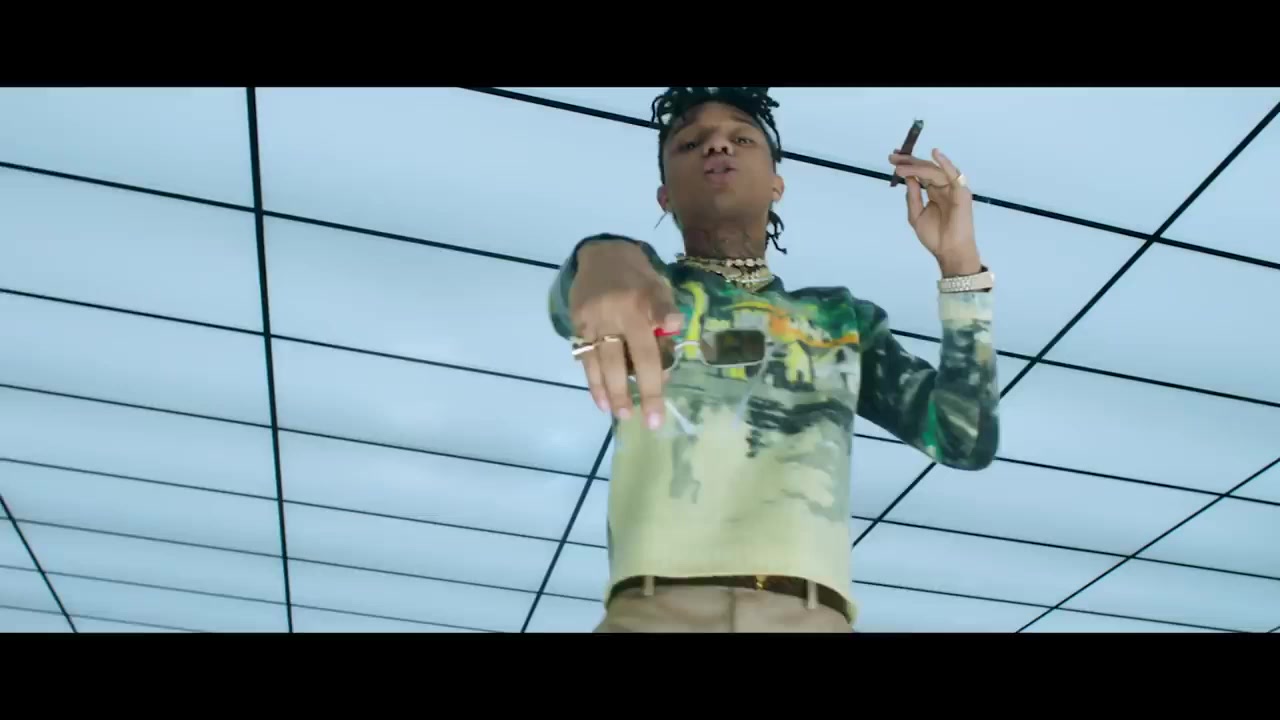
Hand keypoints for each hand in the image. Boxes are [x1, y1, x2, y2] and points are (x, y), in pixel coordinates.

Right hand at [570, 241, 683, 428]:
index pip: (651, 349)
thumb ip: (664, 320)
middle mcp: (615, 313)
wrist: (601, 254)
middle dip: (638, 392)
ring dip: (610, 391)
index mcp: (641, 303)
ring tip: (619, 414)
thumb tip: (668, 358)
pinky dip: (593, 381)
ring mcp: (593, 320)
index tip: (663, 396)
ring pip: (601, 362)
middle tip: (646, 421)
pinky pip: (585, 358)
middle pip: (627, 360)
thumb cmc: (638, 277)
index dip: (657, 378)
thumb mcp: (660, 288)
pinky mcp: (576, 324)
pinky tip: (600, 400)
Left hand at [890, 148, 981, 276]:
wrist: (949, 251)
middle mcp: (943, 187)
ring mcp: (953, 188)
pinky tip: (935, 154)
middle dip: (909, 162)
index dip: (908, 165)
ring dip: (918, 166)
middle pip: (926, 169)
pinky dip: (945, 164)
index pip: (920, 174)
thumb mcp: (916, 215)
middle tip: (893, 156)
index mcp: (934, 192)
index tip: (893, 158)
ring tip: (901, 165)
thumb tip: (908, 178)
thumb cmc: (935, 237)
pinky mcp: (961, 192)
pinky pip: (953, 175)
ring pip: (934, 171)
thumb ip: (913, 196)